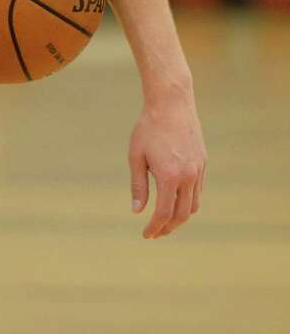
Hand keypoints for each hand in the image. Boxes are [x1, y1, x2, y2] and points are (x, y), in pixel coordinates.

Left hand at [128, 90, 205, 237]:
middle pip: (181, 214)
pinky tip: (176, 200)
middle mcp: (188, 177)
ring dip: (180, 217)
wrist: (171, 104)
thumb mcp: (136, 155)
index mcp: (169, 177)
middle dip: (168, 228)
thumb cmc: (148, 127)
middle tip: (155, 233)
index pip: (164, 213)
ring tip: (166, 221)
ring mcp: (198, 171)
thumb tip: (137, 211)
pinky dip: (187, 202)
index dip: (155, 227)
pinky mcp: (202, 163)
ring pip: (193, 205)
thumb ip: (138, 185)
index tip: (146, 235)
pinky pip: (197, 190)